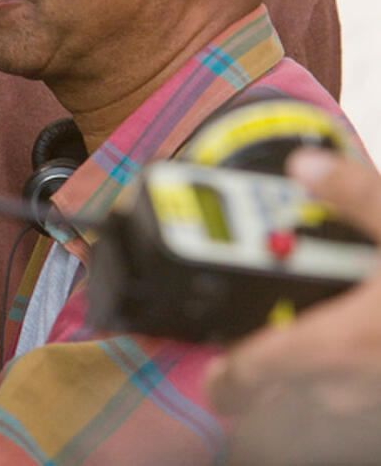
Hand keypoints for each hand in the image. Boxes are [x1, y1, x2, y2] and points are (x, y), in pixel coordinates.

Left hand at [206, 148, 380, 463]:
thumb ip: (353, 193)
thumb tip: (306, 165)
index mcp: (343, 340)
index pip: (259, 370)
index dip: (228, 380)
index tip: (215, 379)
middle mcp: (359, 387)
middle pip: (289, 400)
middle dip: (270, 381)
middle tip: (259, 358)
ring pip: (330, 412)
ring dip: (312, 390)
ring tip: (308, 360)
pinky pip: (365, 416)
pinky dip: (352, 396)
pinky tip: (363, 361)